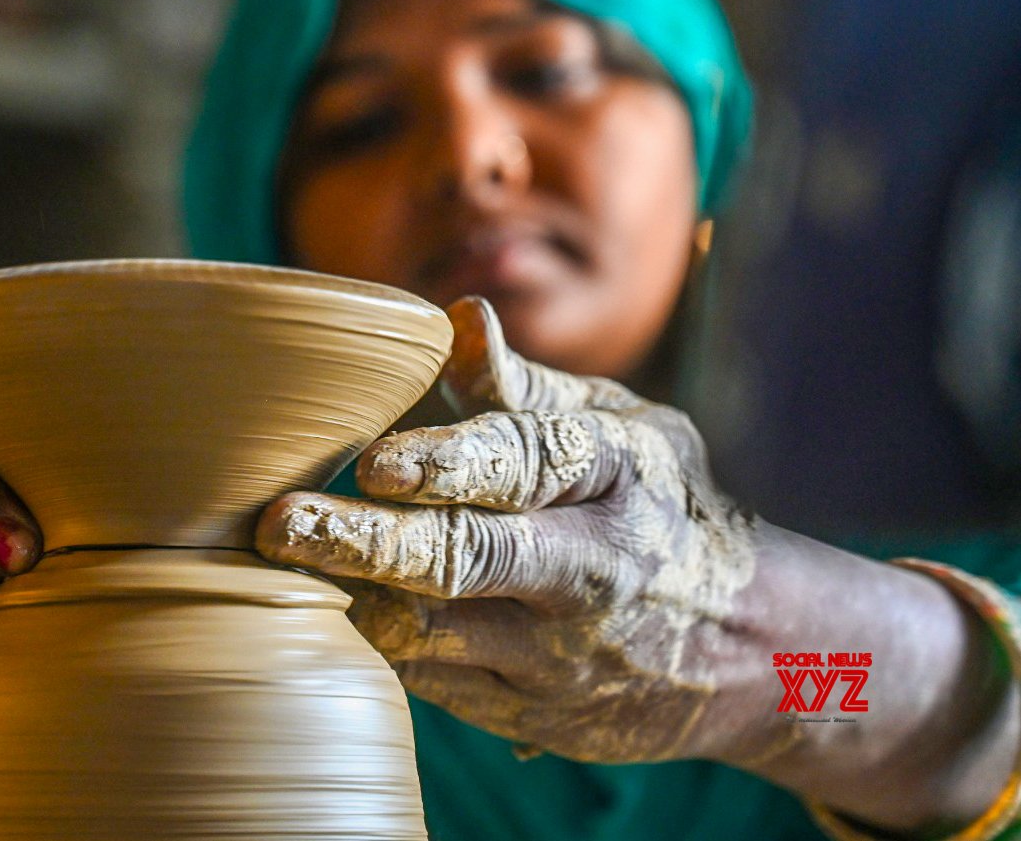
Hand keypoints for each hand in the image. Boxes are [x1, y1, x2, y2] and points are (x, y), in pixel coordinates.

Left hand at [257, 296, 758, 764]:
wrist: (757, 644)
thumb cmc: (659, 505)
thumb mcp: (621, 432)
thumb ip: (526, 390)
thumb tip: (456, 318)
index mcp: (617, 477)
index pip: (526, 465)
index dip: (448, 464)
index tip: (374, 464)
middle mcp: (593, 569)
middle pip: (467, 559)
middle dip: (365, 543)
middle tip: (279, 526)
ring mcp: (565, 656)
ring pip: (437, 632)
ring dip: (355, 594)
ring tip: (283, 562)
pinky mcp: (539, 718)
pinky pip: (439, 683)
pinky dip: (385, 643)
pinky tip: (341, 605)